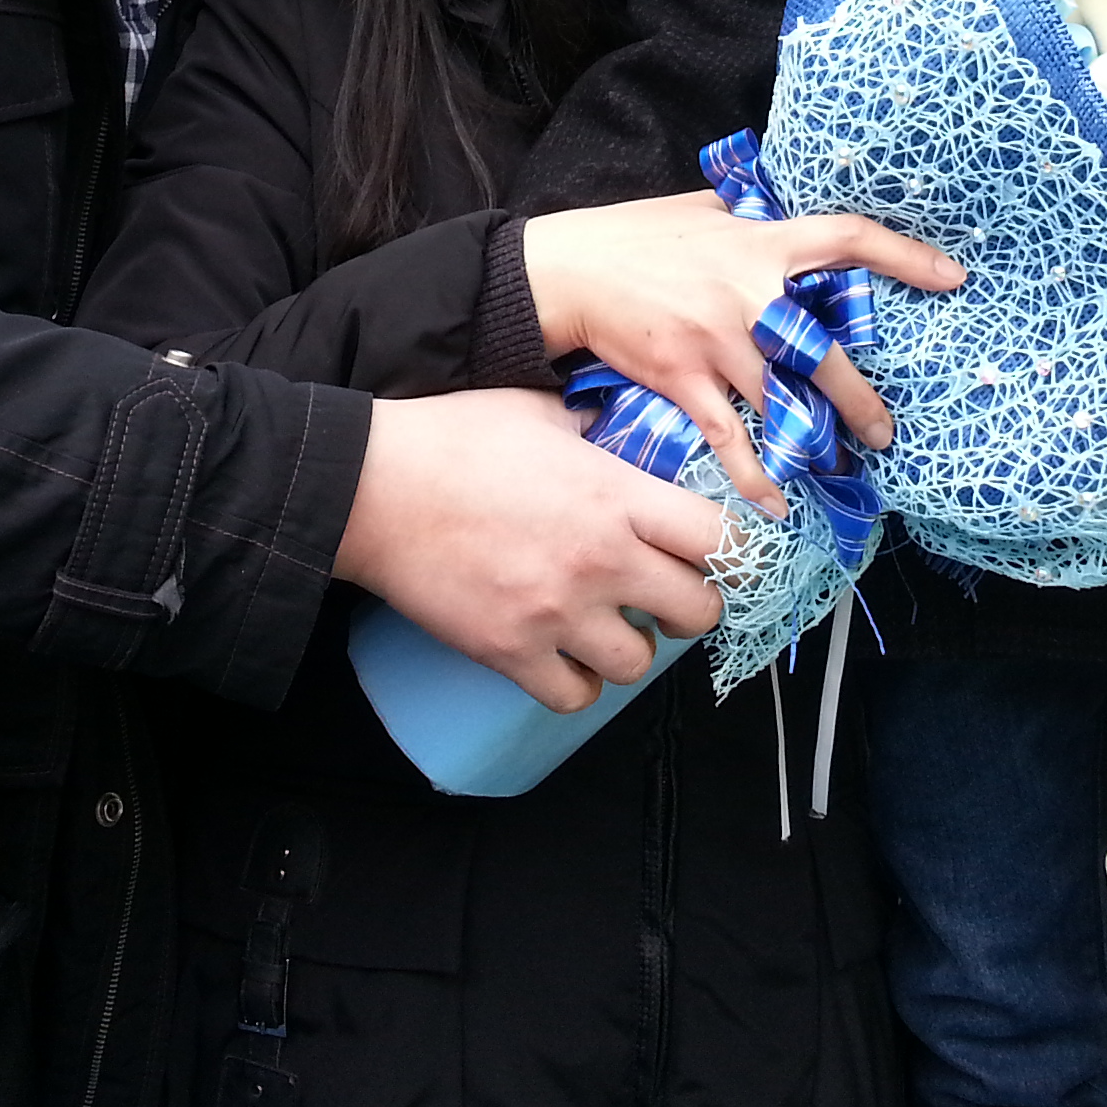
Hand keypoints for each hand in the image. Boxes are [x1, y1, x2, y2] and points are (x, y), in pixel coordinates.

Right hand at [334, 387, 730, 710]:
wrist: (372, 488)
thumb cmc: (452, 438)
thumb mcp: (542, 410)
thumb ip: (597, 428)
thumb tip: (624, 430)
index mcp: (616, 495)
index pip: (721, 539)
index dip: (735, 551)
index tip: (723, 554)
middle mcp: (600, 559)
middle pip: (698, 611)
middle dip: (689, 605)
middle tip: (664, 593)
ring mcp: (556, 612)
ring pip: (638, 663)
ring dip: (630, 646)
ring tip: (607, 624)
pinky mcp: (511, 651)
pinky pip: (575, 696)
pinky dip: (576, 682)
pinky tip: (563, 654)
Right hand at [519, 193, 961, 510]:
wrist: (570, 271)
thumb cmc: (639, 235)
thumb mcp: (706, 210)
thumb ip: (755, 219)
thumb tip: (792, 217)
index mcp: (762, 243)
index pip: (849, 240)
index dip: (906, 257)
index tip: (953, 280)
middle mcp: (750, 296)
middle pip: (827, 352)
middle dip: (862, 398)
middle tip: (886, 430)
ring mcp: (719, 343)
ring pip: (785, 402)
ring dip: (817, 441)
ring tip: (843, 468)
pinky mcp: (686, 380)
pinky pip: (730, 438)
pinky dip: (755, 474)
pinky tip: (776, 503)